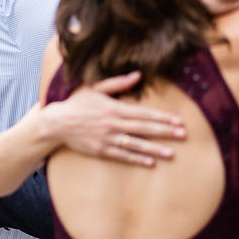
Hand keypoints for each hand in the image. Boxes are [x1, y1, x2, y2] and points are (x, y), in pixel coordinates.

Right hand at [39, 71, 186, 166]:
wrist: (55, 124)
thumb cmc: (75, 104)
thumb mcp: (94, 88)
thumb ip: (117, 83)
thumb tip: (138, 75)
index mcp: (114, 108)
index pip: (144, 113)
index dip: (162, 117)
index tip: (178, 120)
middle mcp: (113, 124)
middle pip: (144, 128)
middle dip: (165, 132)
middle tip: (182, 136)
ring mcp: (107, 138)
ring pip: (135, 144)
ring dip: (154, 149)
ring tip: (171, 154)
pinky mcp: (100, 150)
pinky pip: (121, 156)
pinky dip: (135, 159)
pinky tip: (149, 162)